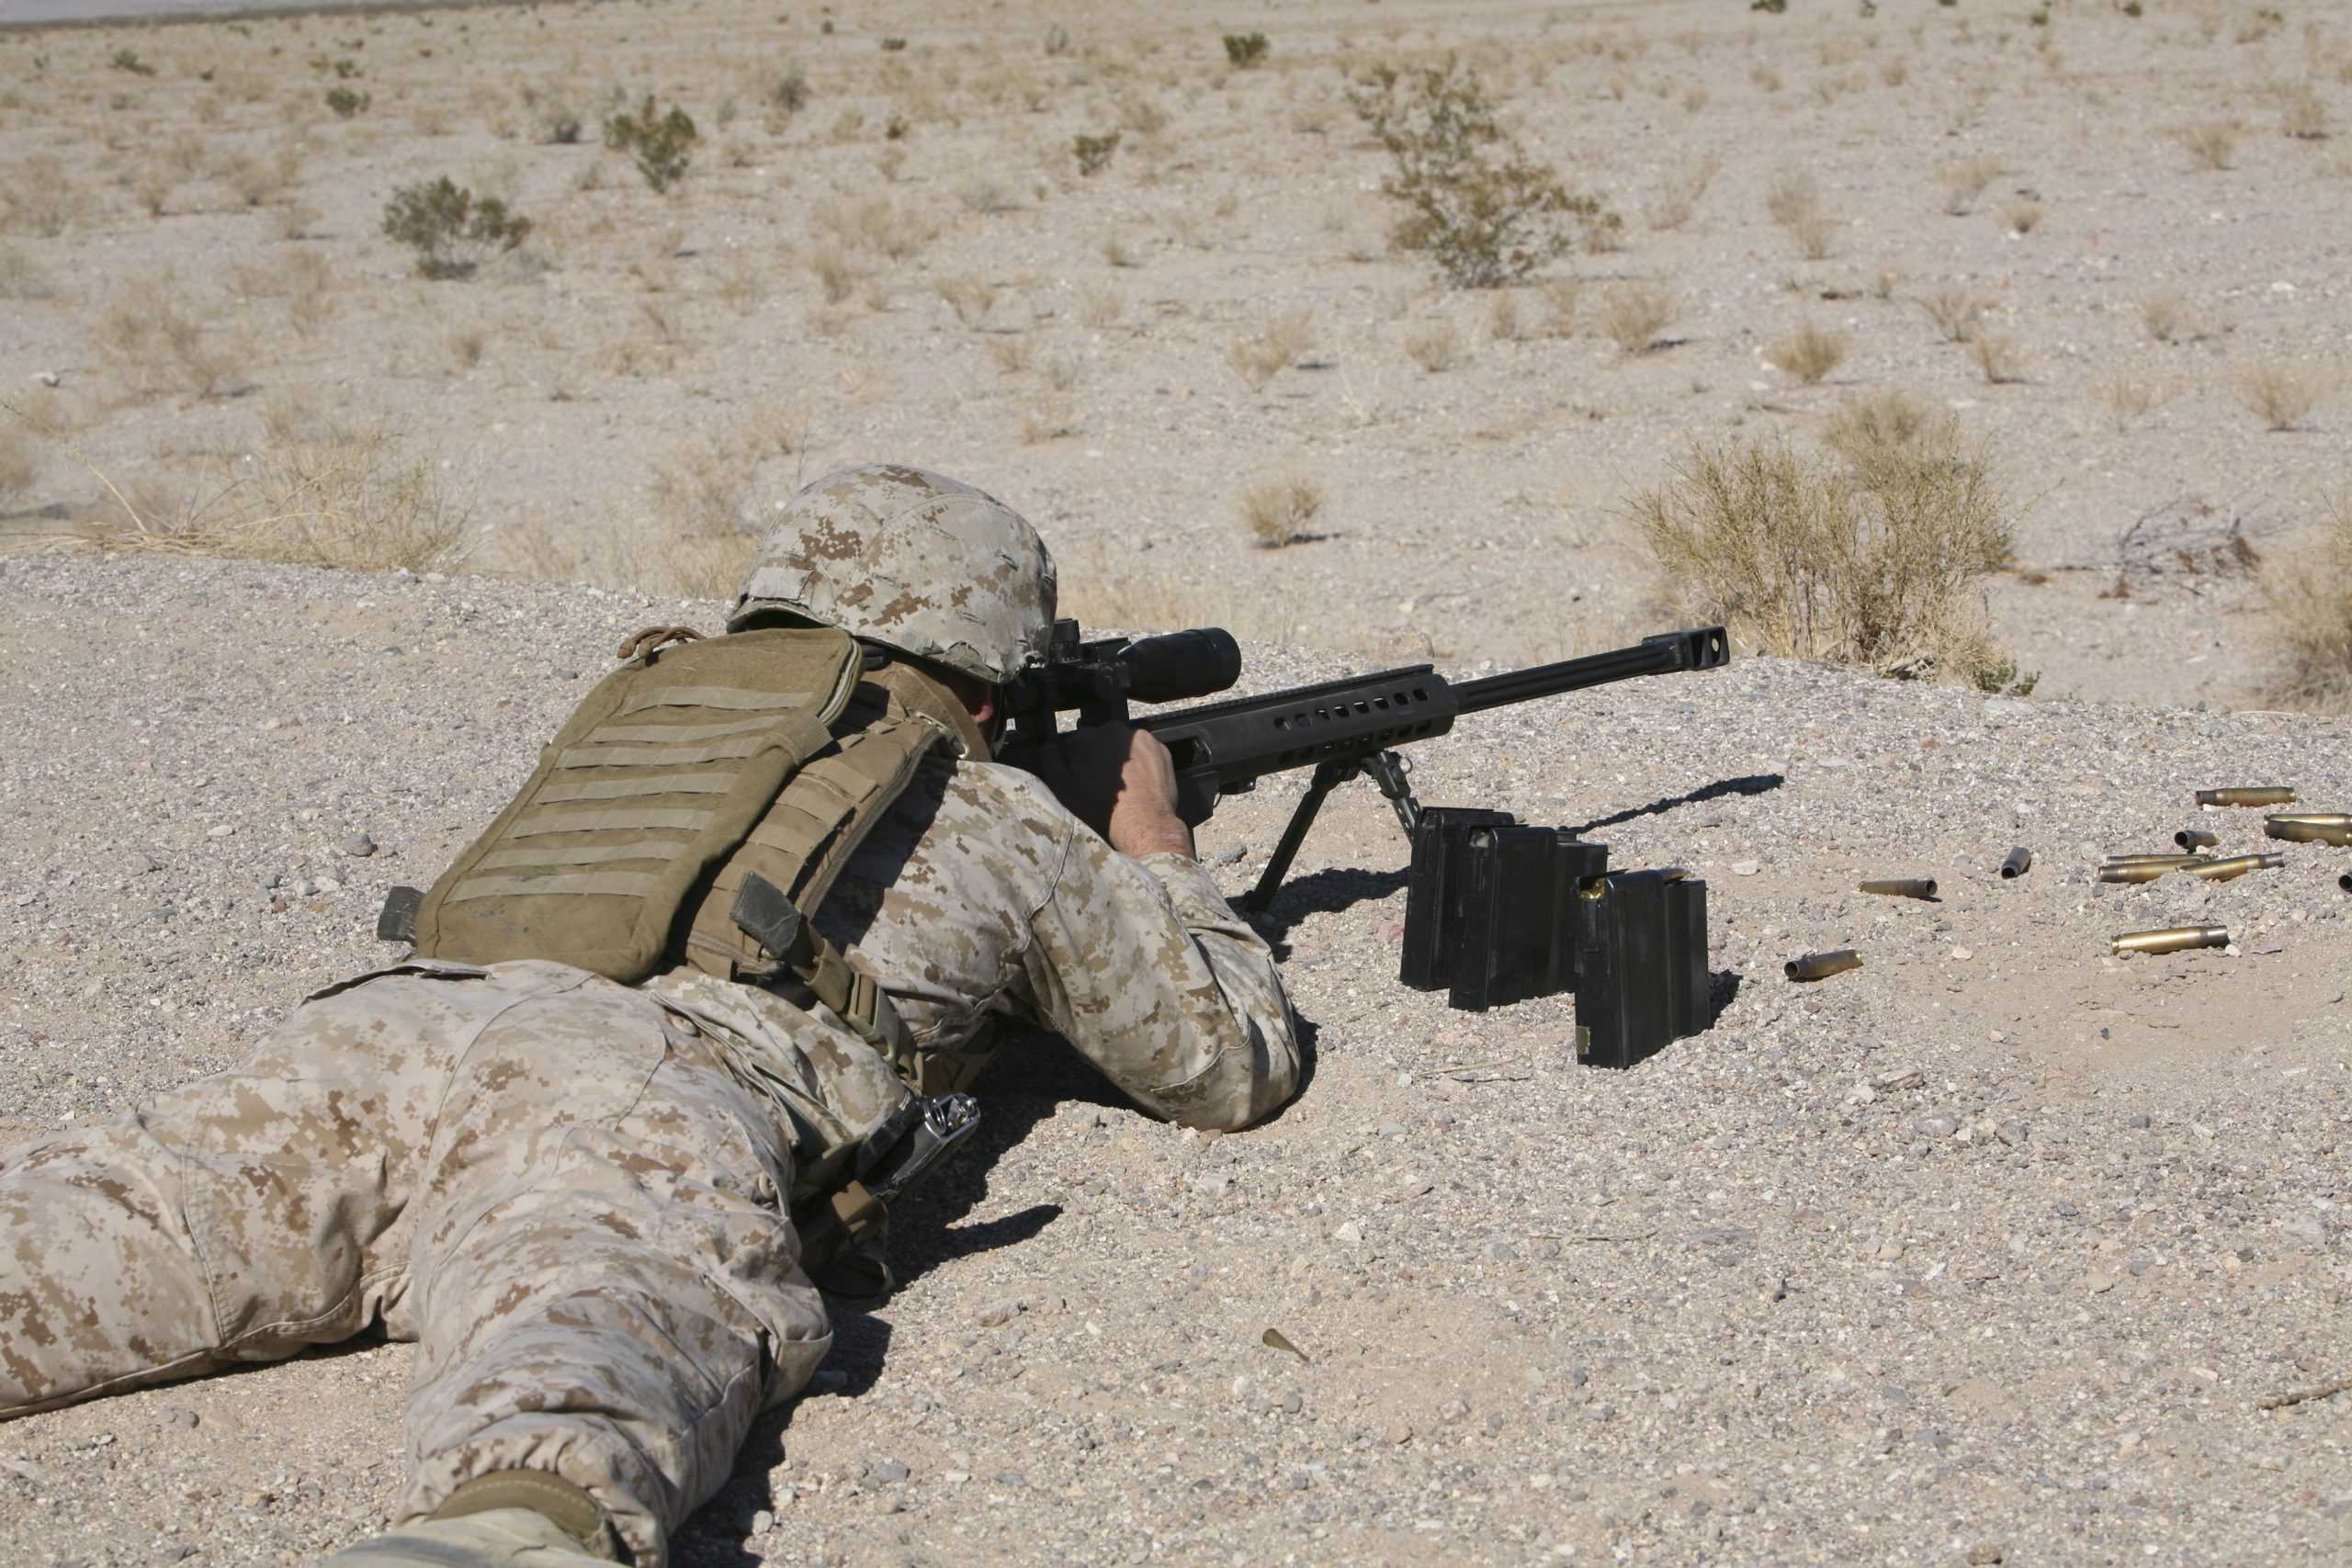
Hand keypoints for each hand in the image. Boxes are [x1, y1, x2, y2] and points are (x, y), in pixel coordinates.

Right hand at [1006, 724, 1194, 859]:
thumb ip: (1050, 762)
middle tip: (1101, 784)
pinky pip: (1144, 752)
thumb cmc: (1097, 811)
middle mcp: (1113, 730)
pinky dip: (1141, 763)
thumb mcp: (1061, 789)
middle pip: (1100, 741)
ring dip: (1120, 758)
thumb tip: (1049, 746)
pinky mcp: (1161, 749)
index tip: (1078, 779)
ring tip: (1123, 786)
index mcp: (1085, 737)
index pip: (1073, 743)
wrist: (1144, 825)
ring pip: (1123, 746)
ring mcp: (1140, 738)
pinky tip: (1139, 783)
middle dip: (1098, 757)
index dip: (1074, 762)